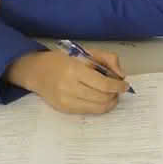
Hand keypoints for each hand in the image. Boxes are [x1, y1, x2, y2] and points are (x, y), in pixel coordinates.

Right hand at [6, 47, 128, 113]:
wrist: (37, 71)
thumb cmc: (64, 60)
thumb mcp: (86, 52)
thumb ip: (108, 59)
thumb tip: (121, 75)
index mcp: (75, 70)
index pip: (103, 84)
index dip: (118, 86)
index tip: (125, 85)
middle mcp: (69, 88)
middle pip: (102, 98)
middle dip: (115, 95)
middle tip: (118, 90)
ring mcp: (66, 101)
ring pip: (97, 108)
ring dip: (109, 103)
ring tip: (111, 95)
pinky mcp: (64, 110)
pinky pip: (88, 111)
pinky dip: (99, 107)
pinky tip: (100, 99)